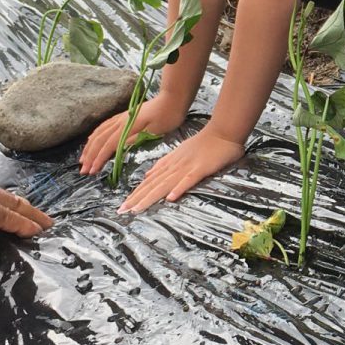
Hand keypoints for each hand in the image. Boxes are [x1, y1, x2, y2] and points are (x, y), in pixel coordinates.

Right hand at [80, 94, 185, 174]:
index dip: (98, 159)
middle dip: (90, 156)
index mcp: (127, 127)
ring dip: (89, 147)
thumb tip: (117, 147)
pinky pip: (104, 126)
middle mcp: (120, 122)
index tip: (91, 172)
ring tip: (83, 158)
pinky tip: (91, 139)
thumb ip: (136, 138)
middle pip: (100, 140)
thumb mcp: (155, 131)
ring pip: (99, 133)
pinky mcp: (124, 116)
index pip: (108, 146)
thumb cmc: (168, 116)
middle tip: (83, 170)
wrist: (172, 98)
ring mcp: (121, 118)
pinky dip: (95, 134)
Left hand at [118, 128, 246, 212]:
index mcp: (169, 163)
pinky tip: (170, 199)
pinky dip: (178, 189)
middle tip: (122, 211)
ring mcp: (186, 167)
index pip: (149, 181)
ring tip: (136, 209)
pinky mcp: (200, 169)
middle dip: (136, 198)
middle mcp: (174, 166)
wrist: (222, 133)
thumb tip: (148, 175)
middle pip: (152, 185)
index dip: (135, 193)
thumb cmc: (204, 143)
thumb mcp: (179, 152)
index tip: (123, 206)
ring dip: (149, 197)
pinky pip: (188, 180)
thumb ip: (164, 164)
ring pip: (164, 184)